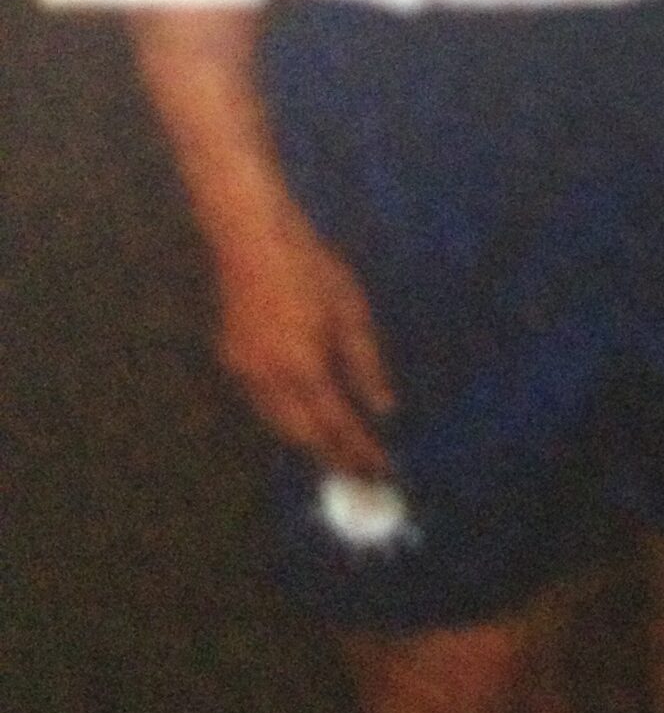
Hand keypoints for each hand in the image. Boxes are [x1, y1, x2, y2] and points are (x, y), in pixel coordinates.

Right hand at [212, 202, 395, 477]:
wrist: (251, 238)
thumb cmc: (310, 267)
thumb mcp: (350, 310)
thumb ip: (366, 365)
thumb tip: (382, 409)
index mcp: (303, 368)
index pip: (336, 426)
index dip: (358, 451)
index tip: (380, 471)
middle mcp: (269, 381)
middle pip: (303, 435)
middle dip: (332, 456)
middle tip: (360, 474)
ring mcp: (244, 372)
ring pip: (279, 424)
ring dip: (308, 441)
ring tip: (338, 453)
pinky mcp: (231, 360)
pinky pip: (263, 404)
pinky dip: (287, 418)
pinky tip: (304, 415)